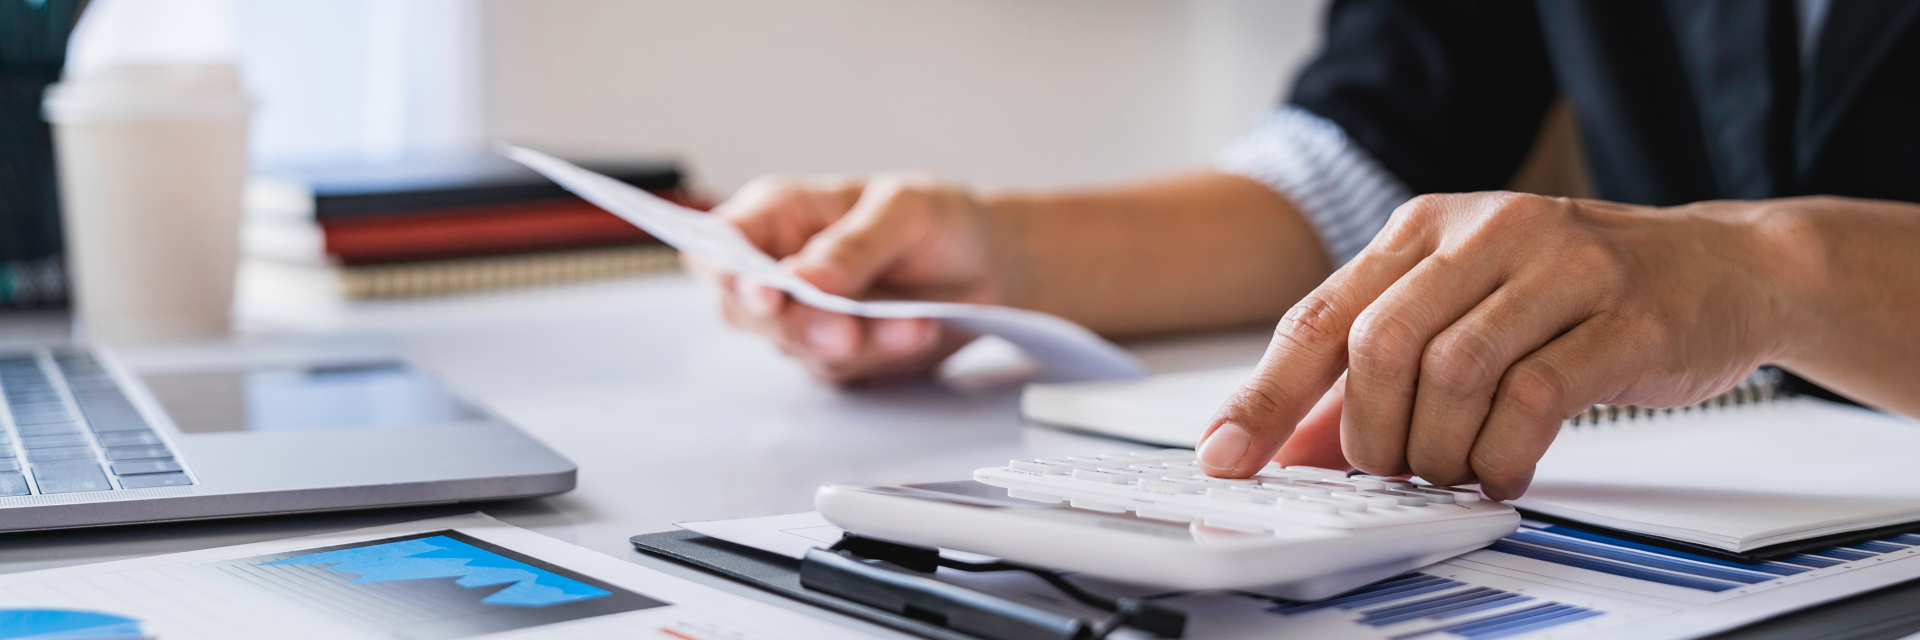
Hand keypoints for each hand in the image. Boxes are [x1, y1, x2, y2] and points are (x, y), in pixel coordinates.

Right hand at [688, 173, 1010, 383]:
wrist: (985, 267)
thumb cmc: (934, 220)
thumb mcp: (904, 208)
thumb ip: (853, 243)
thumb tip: (805, 277)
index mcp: (779, 215)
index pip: (722, 242)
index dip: (728, 271)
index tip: (763, 292)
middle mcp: (779, 269)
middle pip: (745, 309)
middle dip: (797, 322)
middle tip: (845, 329)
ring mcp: (803, 319)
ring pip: (798, 346)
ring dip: (858, 340)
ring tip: (911, 322)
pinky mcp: (835, 358)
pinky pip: (842, 369)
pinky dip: (882, 354)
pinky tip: (916, 332)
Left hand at [1198, 192, 1798, 498]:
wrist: (1724, 267)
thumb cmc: (1578, 292)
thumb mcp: (1464, 310)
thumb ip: (1376, 374)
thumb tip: (1290, 445)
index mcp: (1426, 227)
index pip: (1319, 315)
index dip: (1265, 394)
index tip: (1228, 454)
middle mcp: (1486, 232)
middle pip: (1379, 345)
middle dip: (1367, 432)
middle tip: (1386, 472)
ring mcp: (1560, 267)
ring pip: (1453, 373)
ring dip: (1436, 448)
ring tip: (1448, 473)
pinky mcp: (1624, 315)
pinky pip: (1535, 396)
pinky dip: (1503, 450)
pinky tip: (1502, 470)